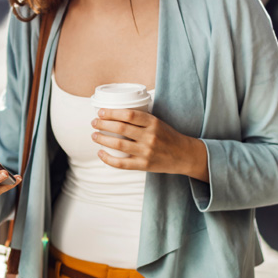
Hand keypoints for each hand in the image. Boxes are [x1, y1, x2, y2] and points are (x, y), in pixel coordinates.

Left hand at [91, 109, 208, 181]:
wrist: (184, 155)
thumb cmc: (168, 136)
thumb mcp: (158, 122)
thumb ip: (141, 119)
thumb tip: (116, 113)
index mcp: (153, 123)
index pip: (129, 114)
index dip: (112, 112)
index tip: (101, 112)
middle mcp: (150, 136)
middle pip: (121, 128)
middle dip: (103, 124)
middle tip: (94, 122)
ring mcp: (146, 152)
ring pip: (118, 144)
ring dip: (102, 139)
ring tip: (94, 135)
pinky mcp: (144, 165)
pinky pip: (122, 163)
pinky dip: (108, 159)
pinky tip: (101, 153)